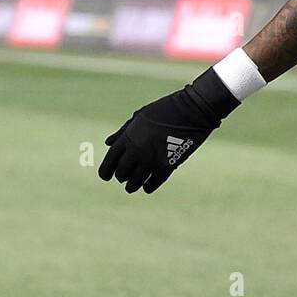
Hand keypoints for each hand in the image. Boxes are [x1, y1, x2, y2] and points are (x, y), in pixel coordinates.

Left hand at [98, 68, 238, 192]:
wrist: (192, 111)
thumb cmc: (165, 110)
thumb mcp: (140, 116)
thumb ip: (123, 131)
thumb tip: (108, 143)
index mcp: (128, 137)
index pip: (110, 160)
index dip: (105, 171)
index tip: (105, 176)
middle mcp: (137, 151)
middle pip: (121, 173)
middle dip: (121, 176)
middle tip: (124, 176)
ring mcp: (152, 160)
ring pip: (134, 183)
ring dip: (132, 185)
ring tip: (133, 185)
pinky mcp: (167, 167)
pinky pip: (152, 184)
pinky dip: (148, 186)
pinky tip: (147, 185)